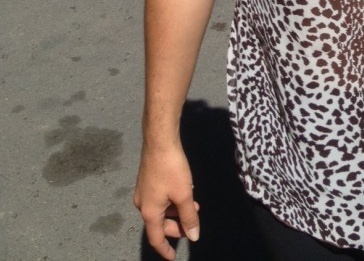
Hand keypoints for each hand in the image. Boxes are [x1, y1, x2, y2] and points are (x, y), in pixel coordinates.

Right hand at [134, 144, 199, 259]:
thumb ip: (189, 217)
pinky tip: (185, 192)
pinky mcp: (147, 181)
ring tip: (194, 206)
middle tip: (193, 224)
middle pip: (159, 224)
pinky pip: (159, 199)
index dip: (165, 250)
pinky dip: (172, 201)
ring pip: (161, 210)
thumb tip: (194, 236)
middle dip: (177, 227)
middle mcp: (142, 204)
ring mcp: (143, 192)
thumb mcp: (184, 195)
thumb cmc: (171, 169)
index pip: (156, 238)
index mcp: (149, 212)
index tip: (174, 258)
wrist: (159, 141)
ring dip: (176, 212)